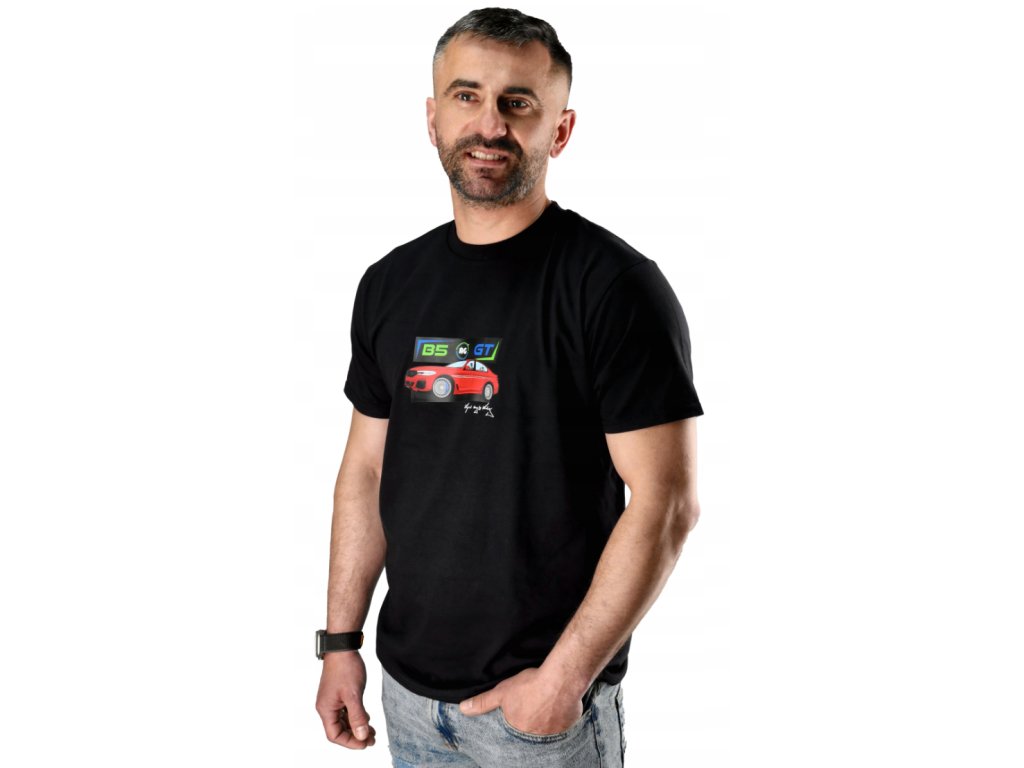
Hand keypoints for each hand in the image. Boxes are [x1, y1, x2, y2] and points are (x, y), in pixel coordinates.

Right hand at [315, 651, 376, 748]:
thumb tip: (362, 736)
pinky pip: (346, 711)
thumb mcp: (354, 695)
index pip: (334, 735)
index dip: (350, 742)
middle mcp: (326, 707)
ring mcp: (332, 700)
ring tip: (372, 732)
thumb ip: (357, 717)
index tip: (365, 743)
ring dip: (357, 727)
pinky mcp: (338, 694)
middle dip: (355, 736)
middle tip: (372, 739)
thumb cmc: (345, 668)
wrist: (343, 647)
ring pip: (343, 721)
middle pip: (339, 730)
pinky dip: (356, 717)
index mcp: (326, 709)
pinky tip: (367, 718)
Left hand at [458, 667, 585, 735]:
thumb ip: (483, 703)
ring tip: (543, 716)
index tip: (518, 723)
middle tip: (531, 719)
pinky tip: (557, 714)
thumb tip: (463, 709)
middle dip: (529, 729)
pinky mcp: (568, 731)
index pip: (512, 742)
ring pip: (545, 737)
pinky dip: (559, 725)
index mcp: (518, 733)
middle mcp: (535, 740)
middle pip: (529, 740)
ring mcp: (553, 738)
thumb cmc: (531, 685)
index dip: (515, 731)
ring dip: (543, 728)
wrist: (561, 680)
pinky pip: (562, 732)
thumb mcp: (503, 692)